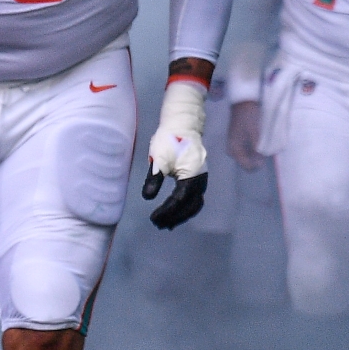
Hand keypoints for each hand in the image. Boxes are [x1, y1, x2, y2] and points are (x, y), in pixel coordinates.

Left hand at [143, 79, 207, 229]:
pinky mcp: (198, 178)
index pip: (179, 200)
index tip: (154, 218)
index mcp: (191, 175)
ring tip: (166, 224)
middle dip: (174, 217)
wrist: (183, 124)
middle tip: (158, 225)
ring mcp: (202, 179)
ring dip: (181, 215)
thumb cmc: (169, 139)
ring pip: (194, 204)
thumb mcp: (158, 158)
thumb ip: (154, 179)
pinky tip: (175, 212)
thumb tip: (147, 197)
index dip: (166, 211)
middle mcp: (200, 180)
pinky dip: (185, 208)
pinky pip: (194, 198)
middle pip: (189, 206)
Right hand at [227, 101, 263, 171]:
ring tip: (262, 152)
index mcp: (234, 147)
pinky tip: (258, 147)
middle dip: (254, 162)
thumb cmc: (249, 117)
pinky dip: (251, 151)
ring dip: (253, 156)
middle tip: (264, 158)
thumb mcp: (255, 133)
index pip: (245, 164)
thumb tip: (260, 161)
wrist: (243, 103)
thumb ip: (257, 148)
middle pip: (243, 161)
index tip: (264, 162)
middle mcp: (232, 148)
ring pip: (244, 156)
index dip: (255, 166)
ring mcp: (234, 143)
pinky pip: (244, 150)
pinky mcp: (237, 139)